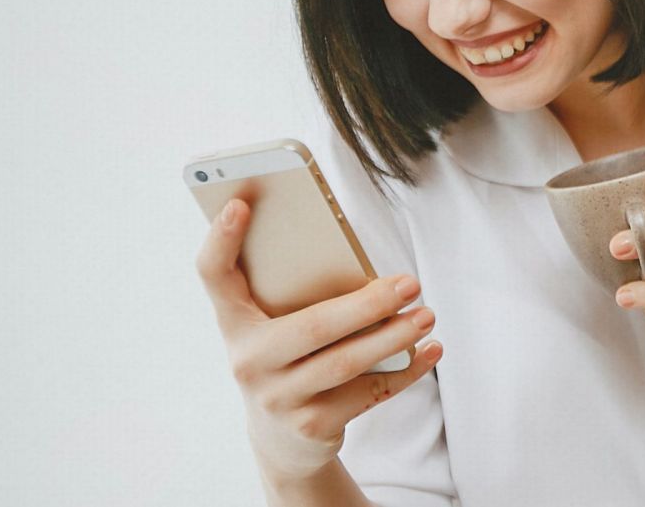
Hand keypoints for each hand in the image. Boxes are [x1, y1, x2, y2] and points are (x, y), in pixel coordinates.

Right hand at [195, 197, 441, 482]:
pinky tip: (430, 351)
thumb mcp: (278, 325)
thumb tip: (364, 268)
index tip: (239, 203)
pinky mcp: (310, 427)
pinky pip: (366, 394)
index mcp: (235, 321)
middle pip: (313, 327)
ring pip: (345, 363)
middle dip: (368, 304)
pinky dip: (404, 371)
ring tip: (426, 315)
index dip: (220, 239)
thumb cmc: (290, 356)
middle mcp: (248, 360)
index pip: (214, 274)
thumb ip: (300, 294)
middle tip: (411, 283)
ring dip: (394, 337)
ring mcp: (277, 398)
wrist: (281, 441)